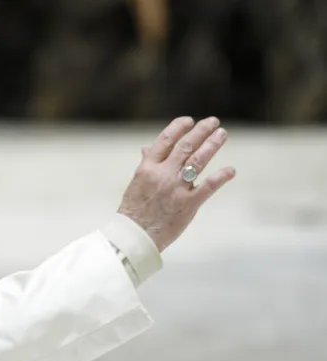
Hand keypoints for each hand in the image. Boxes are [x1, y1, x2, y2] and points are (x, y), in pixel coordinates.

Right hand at [117, 116, 235, 251]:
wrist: (135, 236)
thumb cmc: (133, 211)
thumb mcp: (136, 183)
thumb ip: (146, 164)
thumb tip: (147, 147)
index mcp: (147, 168)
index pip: (165, 140)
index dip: (179, 127)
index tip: (190, 120)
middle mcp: (163, 174)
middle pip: (186, 146)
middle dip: (201, 131)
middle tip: (214, 122)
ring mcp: (176, 188)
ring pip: (198, 160)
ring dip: (212, 145)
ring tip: (222, 135)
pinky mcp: (188, 204)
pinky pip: (208, 186)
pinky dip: (221, 176)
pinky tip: (231, 170)